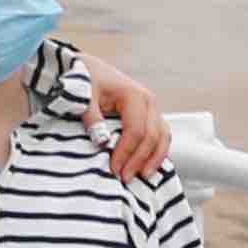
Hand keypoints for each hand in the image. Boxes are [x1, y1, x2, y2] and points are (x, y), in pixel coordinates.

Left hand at [82, 59, 170, 180]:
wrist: (91, 68)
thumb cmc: (87, 81)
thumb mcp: (84, 96)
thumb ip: (91, 117)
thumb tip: (101, 141)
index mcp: (134, 95)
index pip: (136, 131)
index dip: (126, 152)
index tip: (113, 169)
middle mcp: (149, 101)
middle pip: (152, 137)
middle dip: (140, 160)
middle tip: (125, 179)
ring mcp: (153, 109)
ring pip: (163, 137)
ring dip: (154, 159)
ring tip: (142, 177)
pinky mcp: (152, 115)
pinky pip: (162, 136)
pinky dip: (158, 152)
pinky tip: (148, 166)